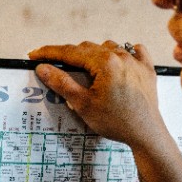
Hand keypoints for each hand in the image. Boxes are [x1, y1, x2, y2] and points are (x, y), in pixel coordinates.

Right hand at [29, 41, 166, 148]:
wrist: (146, 133)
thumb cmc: (116, 121)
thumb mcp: (83, 104)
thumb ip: (62, 83)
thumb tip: (43, 68)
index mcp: (104, 62)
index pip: (70, 52)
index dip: (50, 52)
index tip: (34, 54)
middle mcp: (121, 55)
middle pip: (88, 48)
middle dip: (70, 55)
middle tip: (54, 64)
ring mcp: (136, 61)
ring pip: (108, 48)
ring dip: (94, 54)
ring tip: (84, 67)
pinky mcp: (147, 69)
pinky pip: (134, 51)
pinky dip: (122, 53)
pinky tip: (117, 60)